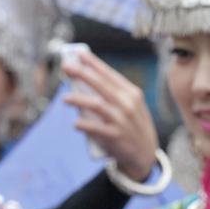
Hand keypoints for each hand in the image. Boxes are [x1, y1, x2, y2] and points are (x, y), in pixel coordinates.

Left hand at [62, 51, 157, 181]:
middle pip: (101, 84)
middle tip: (65, 66)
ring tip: (64, 98)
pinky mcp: (115, 136)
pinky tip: (75, 123)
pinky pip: (95, 128)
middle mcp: (128, 104)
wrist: (145, 154)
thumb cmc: (132, 125)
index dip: (93, 63)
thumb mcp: (130, 106)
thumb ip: (112, 93)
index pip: (109, 74)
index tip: (79, 53)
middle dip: (82, 73)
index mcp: (131, 93)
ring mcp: (122, 120)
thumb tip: (83, 80)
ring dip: (78, 99)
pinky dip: (83, 124)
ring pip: (96, 104)